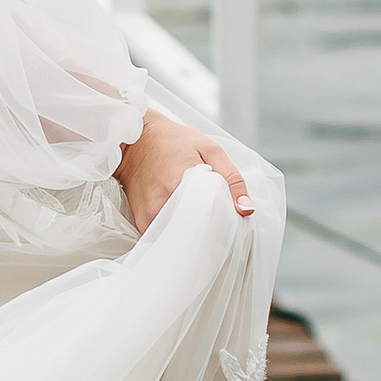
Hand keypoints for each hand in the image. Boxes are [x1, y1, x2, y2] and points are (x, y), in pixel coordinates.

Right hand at [116, 109, 253, 230]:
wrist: (134, 142)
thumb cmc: (173, 142)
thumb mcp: (210, 150)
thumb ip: (231, 178)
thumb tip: (246, 210)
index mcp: (182, 182)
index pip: (212, 218)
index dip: (226, 225)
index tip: (233, 225)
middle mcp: (163, 202)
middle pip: (196, 233)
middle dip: (211, 233)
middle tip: (220, 226)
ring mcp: (150, 214)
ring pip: (180, 238)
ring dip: (193, 236)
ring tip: (201, 223)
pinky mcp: (142, 221)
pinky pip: (164, 236)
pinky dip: (177, 234)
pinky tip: (183, 224)